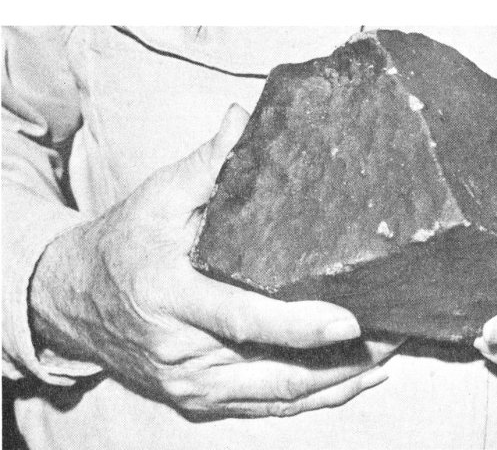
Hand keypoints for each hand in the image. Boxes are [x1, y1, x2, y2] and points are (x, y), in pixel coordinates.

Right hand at [30, 105, 397, 418]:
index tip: (351, 320)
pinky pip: (264, 407)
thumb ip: (208, 161)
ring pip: (278, 396)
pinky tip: (350, 382)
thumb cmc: (127, 241)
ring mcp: (191, 385)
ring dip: (337, 381)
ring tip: (387, 353)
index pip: (244, 320)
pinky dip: (312, 400)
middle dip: (342, 358)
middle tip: (395, 332)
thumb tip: (244, 115)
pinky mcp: (198, 399)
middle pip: (274, 369)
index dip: (300, 325)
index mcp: (174, 297)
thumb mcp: (160, 195)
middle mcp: (183, 353)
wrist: (75, 300)